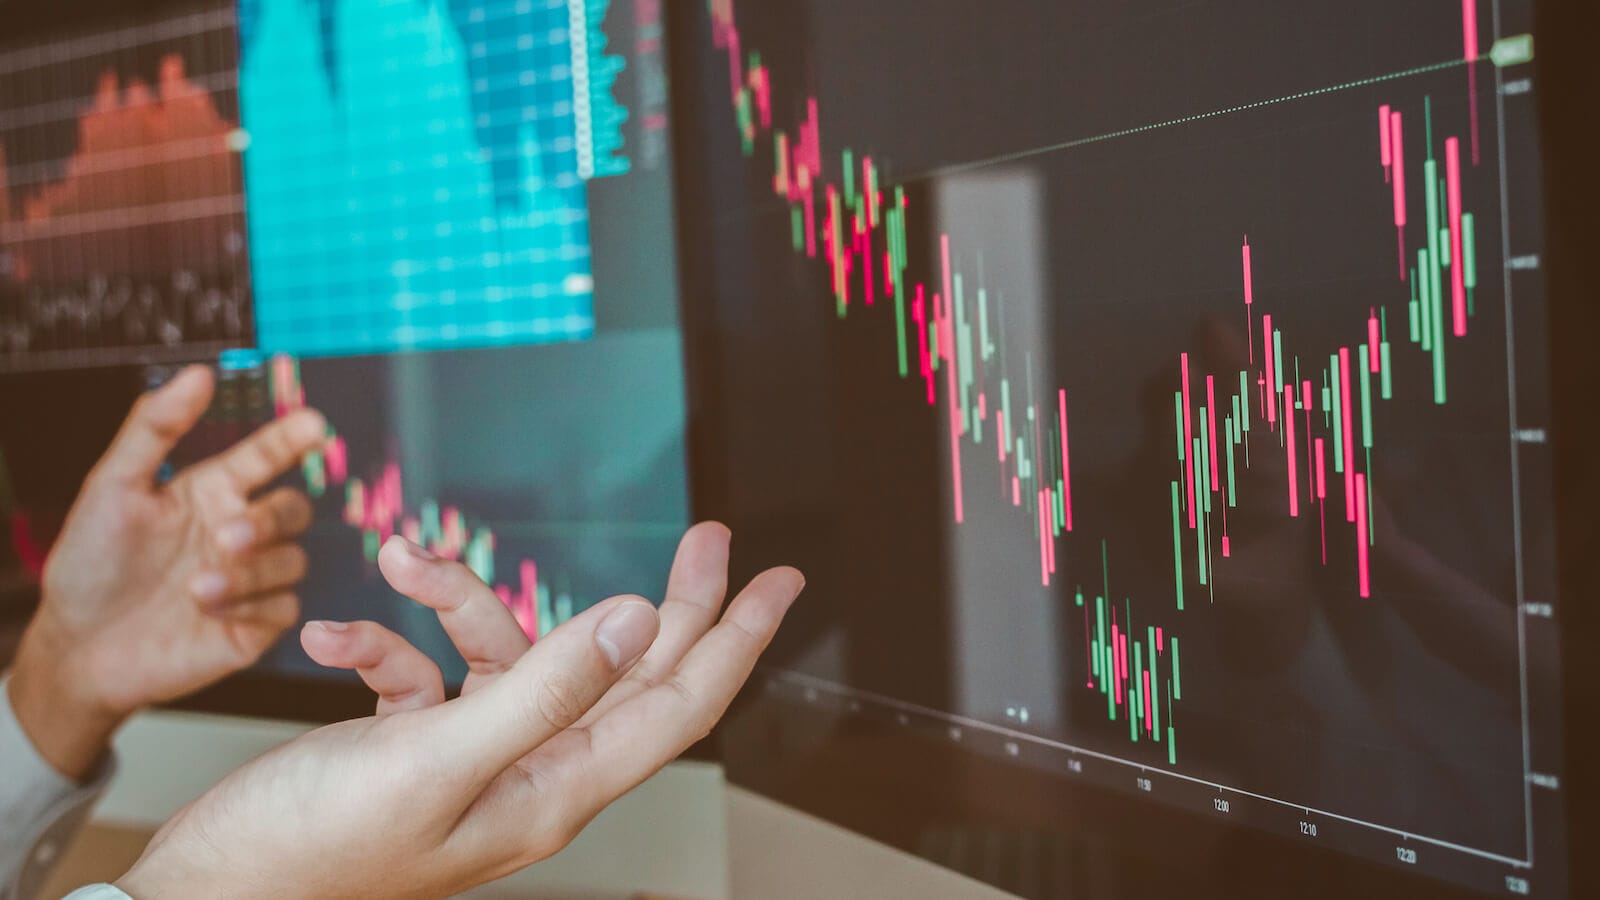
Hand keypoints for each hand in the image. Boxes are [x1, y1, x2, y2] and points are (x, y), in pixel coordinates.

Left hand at [8, 366, 326, 777]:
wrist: (78, 648)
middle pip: (294, 509)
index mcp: (212, 492)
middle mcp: (238, 531)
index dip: (290, 438)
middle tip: (227, 534)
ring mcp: (251, 579)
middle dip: (270, 518)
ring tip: (196, 585)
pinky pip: (285, 608)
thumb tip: (199, 373)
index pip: (266, 456)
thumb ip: (156, 427)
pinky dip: (253, 605)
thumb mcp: (111, 486)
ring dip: (252, 570)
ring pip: (293, 560)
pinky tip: (209, 608)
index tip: (313, 425)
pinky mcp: (254, 626)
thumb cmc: (90, 565)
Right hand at [117, 524, 801, 898]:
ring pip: (506, 651)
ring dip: (457, 600)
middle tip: (709, 537)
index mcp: (553, 788)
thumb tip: (638, 623)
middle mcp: (525, 771)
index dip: (734, 641)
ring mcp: (471, 757)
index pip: (676, 706)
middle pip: (625, 670)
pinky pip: (426, 669)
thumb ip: (542, 690)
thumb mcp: (435, 761)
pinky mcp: (414, 743)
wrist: (201, 891)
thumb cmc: (307, 854)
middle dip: (662, 600)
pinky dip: (387, 640)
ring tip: (404, 563)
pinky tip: (339, 635)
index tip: (777, 584)